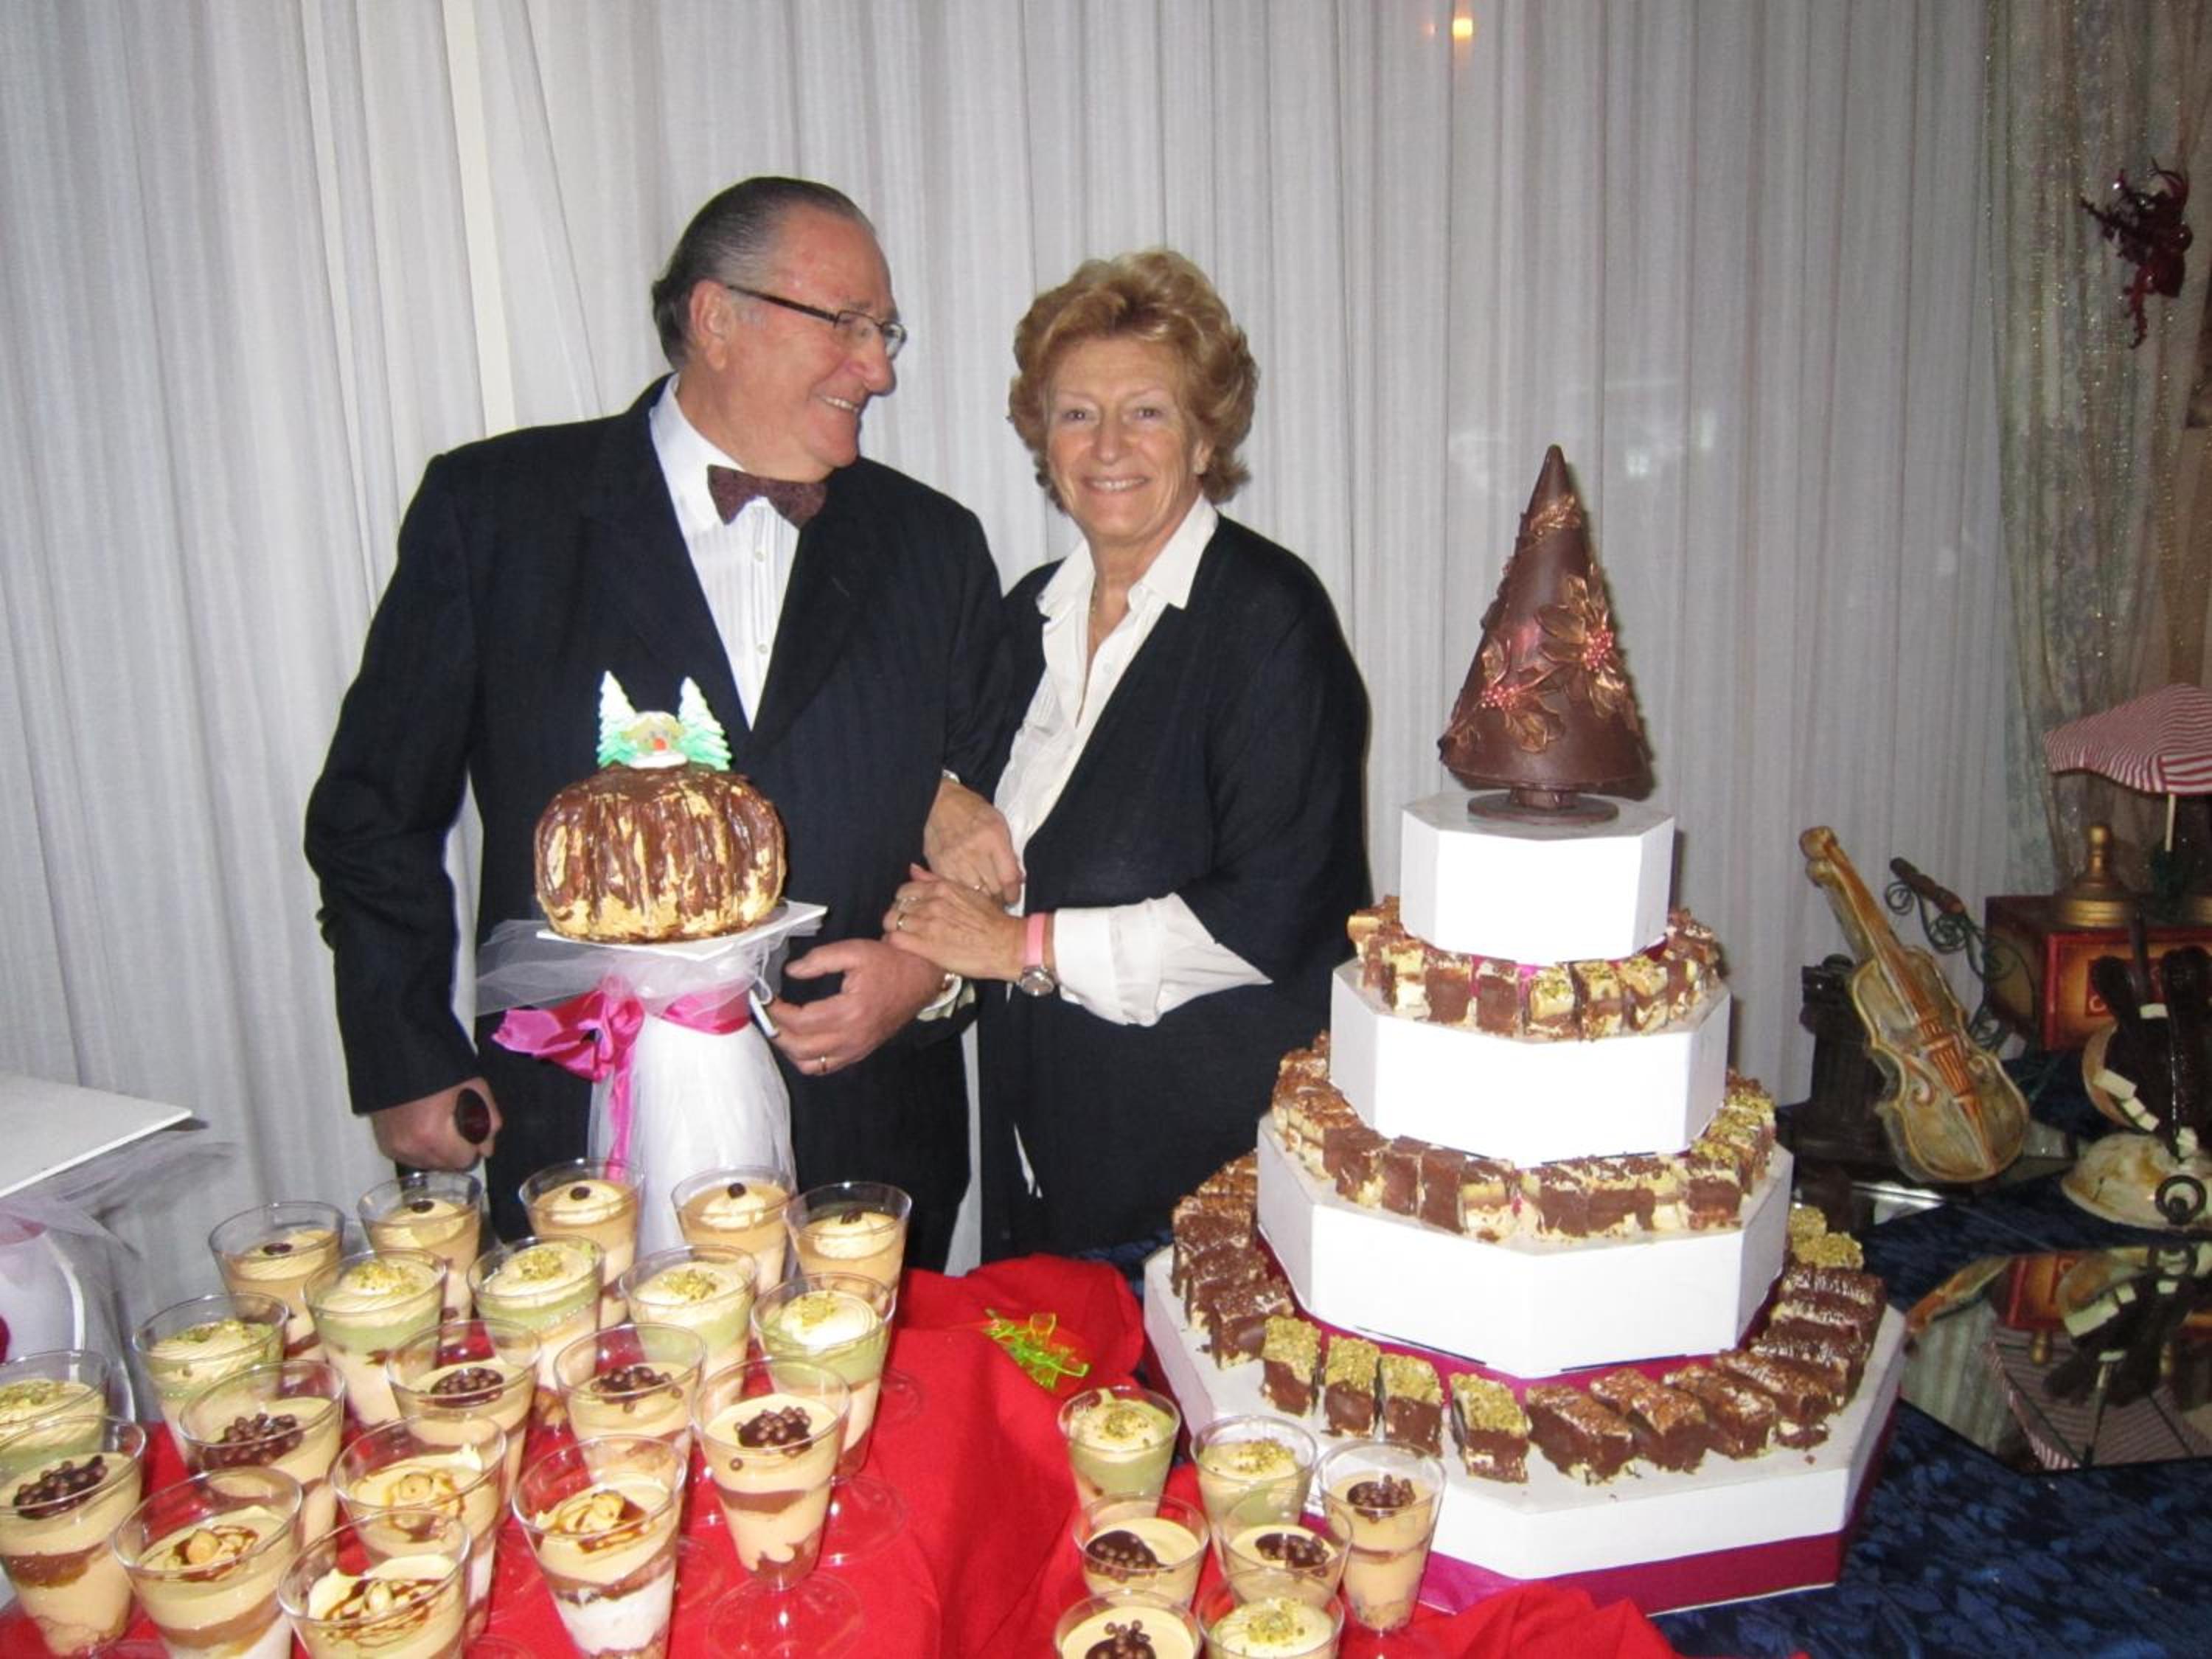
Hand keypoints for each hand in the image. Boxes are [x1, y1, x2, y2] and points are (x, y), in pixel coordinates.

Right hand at [370, 1079, 499, 1167]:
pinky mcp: (384, 1145)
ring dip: (437, 1151)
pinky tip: (421, 1127)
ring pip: (428, 1163)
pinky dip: (420, 1148)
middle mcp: (410, 1148)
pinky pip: (411, 1158)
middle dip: (455, 1149)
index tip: (469, 1126)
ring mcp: (394, 1148)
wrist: (398, 1057)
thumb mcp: (475, 1089)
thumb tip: (486, 1149)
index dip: (472, 1144)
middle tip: (454, 1123)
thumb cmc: (440, 1070)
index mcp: (432, 1135)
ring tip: (437, 1124)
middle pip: (446, 1165)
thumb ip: (488, 1122)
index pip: (464, 1160)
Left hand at [769, 937, 947, 1075]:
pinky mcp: (860, 1053)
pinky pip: (826, 1067)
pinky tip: (801, 1040)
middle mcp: (853, 1036)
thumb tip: (791, 971)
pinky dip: (807, 1059)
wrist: (919, 978)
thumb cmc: (887, 963)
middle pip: (800, 1048)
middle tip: (768, 1015)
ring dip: (789, 1049)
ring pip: (810, 1064)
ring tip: (781, 1028)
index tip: (768, 1000)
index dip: (779, 1012)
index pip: (802, 1021)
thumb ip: (819, 960)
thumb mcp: (853, 951)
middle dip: (777, 1032)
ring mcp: (856, 1048)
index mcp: (850, 1010)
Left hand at [885, 864, 1023, 981]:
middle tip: (905, 925)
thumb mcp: (966, 892)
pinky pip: (894, 939)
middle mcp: (931, 903)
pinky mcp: (925, 945)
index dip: (903, 901)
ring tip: (903, 936)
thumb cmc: (992, 921)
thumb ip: (936, 881)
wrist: (1005, 945)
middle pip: (896, 905)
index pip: (905, 890)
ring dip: (894, 929)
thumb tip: (914, 869)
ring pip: (891, 921)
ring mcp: (926, 924)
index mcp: (941, 889)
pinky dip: (893, 942)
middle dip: (897, 915)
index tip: (909, 909)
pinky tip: (902, 946)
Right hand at [924, 777, 1022, 904]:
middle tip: (1001, 897)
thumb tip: (1018, 878)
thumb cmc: (972, 811)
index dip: (1013, 893)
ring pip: (974, 894)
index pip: (1008, 878)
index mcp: (993, 838)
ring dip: (982, 897)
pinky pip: (956, 889)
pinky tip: (968, 889)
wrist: (938, 802)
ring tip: (985, 895)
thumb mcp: (998, 824)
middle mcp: (974, 851)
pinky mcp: (938, 866)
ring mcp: (955, 860)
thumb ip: (1008, 852)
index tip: (1013, 896)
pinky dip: (964, 892)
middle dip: (999, 897)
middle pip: (993, 890)